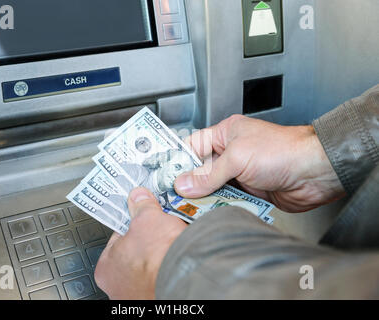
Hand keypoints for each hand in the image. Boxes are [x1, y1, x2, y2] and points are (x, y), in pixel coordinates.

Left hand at [94, 188, 186, 298]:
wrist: (185, 279)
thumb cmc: (158, 258)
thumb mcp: (148, 218)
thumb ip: (141, 206)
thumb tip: (139, 197)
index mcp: (106, 268)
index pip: (116, 239)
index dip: (132, 225)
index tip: (142, 218)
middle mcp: (119, 287)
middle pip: (134, 254)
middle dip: (148, 242)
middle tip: (160, 231)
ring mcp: (139, 295)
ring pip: (150, 267)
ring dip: (160, 256)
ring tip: (171, 243)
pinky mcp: (159, 297)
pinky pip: (163, 276)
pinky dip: (169, 267)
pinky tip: (177, 257)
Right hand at [174, 115, 344, 212]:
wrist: (315, 173)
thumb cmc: (283, 151)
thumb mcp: (237, 158)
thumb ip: (208, 175)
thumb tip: (184, 185)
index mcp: (225, 135)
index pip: (192, 146)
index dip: (177, 161)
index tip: (163, 176)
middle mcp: (231, 153)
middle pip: (200, 170)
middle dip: (188, 184)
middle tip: (173, 196)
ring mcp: (239, 173)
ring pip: (211, 188)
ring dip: (203, 197)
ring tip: (187, 207)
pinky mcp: (248, 191)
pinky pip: (225, 200)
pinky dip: (217, 206)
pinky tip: (208, 212)